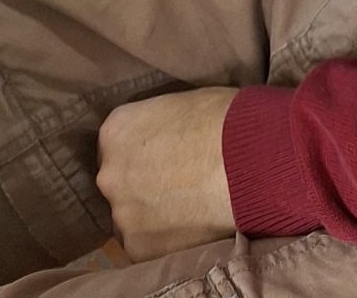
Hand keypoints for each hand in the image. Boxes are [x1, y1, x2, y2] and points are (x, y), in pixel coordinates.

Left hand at [95, 88, 238, 259]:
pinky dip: (167, 242)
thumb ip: (156, 129)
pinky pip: (148, 247)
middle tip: (176, 189)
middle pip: (120, 186)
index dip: (141, 157)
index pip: (117, 149)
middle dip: (142, 188)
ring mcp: (122, 214)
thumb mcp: (177, 107)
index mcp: (115, 131)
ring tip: (188, 211)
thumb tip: (165, 141)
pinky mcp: (140, 248)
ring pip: (132, 220)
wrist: (247, 160)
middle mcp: (109, 173)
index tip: (160, 164)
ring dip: (152, 218)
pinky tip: (192, 229)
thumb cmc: (221, 120)